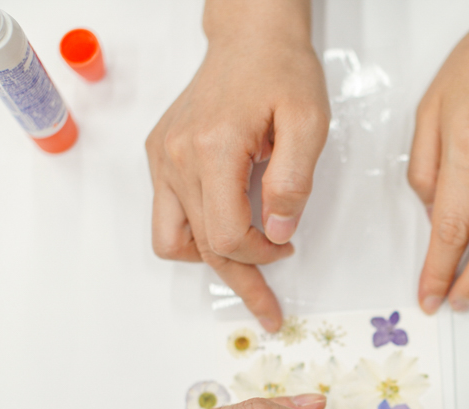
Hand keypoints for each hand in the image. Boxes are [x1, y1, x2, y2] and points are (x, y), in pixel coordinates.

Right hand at [145, 0, 328, 330]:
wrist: (251, 38)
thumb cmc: (281, 72)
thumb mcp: (309, 123)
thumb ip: (294, 181)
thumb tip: (278, 230)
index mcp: (212, 149)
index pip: (225, 236)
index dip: (260, 257)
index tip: (287, 248)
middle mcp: (176, 158)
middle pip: (201, 248)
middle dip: (240, 281)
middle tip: (268, 310)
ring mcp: (162, 159)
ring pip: (172, 241)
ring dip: (210, 260)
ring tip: (247, 262)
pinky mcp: (160, 157)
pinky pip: (168, 216)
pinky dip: (198, 233)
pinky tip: (229, 226)